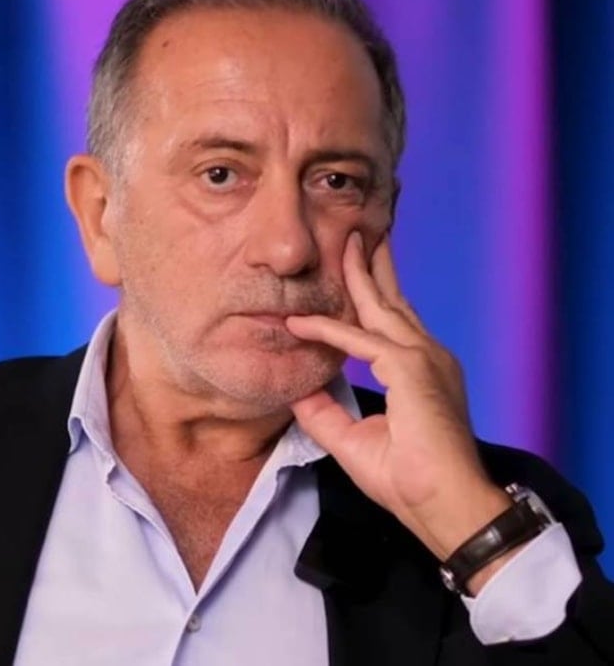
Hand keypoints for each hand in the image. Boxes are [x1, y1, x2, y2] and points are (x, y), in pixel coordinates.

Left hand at [284, 232, 513, 591]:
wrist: (443, 506)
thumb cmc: (408, 481)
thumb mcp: (352, 438)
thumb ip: (324, 411)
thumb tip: (295, 389)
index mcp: (420, 370)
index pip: (393, 323)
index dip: (371, 298)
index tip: (352, 276)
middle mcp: (427, 356)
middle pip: (393, 301)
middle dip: (374, 266)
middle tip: (357, 234)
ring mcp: (423, 358)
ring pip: (381, 306)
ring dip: (359, 274)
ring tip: (345, 242)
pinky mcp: (411, 369)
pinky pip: (359, 340)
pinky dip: (327, 329)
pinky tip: (299, 323)